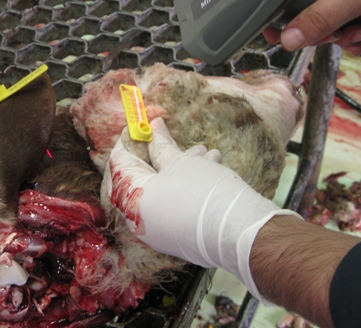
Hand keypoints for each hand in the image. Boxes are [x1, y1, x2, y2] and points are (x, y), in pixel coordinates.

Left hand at [108, 117, 298, 302]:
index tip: (140, 125)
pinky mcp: (179, 235)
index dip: (129, 141)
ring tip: (203, 150)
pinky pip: (174, 203)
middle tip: (167, 134)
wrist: (241, 234)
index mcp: (132, 200)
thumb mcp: (181, 162)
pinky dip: (185, 184)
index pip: (119, 164)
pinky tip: (210, 168)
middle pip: (141, 177)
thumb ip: (161, 145)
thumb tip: (154, 128)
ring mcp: (160, 230)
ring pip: (162, 189)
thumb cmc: (205, 194)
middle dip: (157, 152)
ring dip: (179, 166)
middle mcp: (141, 219)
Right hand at [263, 0, 360, 54]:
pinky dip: (352, 32)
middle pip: (301, 12)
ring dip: (340, 33)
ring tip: (360, 29)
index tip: (280, 37)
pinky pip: (341, 22)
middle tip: (336, 32)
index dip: (277, 16)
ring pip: (323, 21)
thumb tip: (287, 40)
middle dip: (320, 30)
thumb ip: (317, 20)